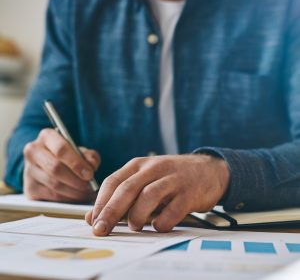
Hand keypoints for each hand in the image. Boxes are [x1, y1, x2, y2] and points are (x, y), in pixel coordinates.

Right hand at [23, 128, 100, 202]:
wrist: (52, 166)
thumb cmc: (70, 156)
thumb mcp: (81, 152)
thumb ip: (89, 156)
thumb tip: (91, 165)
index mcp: (47, 136)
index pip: (61, 149)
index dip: (76, 163)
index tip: (89, 174)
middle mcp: (33, 151)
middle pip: (55, 168)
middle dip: (76, 179)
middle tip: (89, 186)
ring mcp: (28, 170)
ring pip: (54, 184)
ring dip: (74, 191)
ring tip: (87, 192)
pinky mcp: (29, 188)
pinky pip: (51, 196)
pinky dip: (67, 198)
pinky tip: (77, 197)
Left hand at [86, 154, 229, 234]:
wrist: (208, 169)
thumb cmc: (170, 177)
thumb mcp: (145, 179)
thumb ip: (122, 195)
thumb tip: (93, 217)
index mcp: (139, 165)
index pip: (113, 181)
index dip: (100, 202)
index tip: (92, 221)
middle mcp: (153, 169)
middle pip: (127, 189)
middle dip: (111, 211)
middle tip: (101, 230)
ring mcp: (172, 179)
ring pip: (148, 195)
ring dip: (137, 214)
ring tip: (133, 226)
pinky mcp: (189, 192)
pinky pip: (173, 210)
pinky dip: (163, 222)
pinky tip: (158, 227)